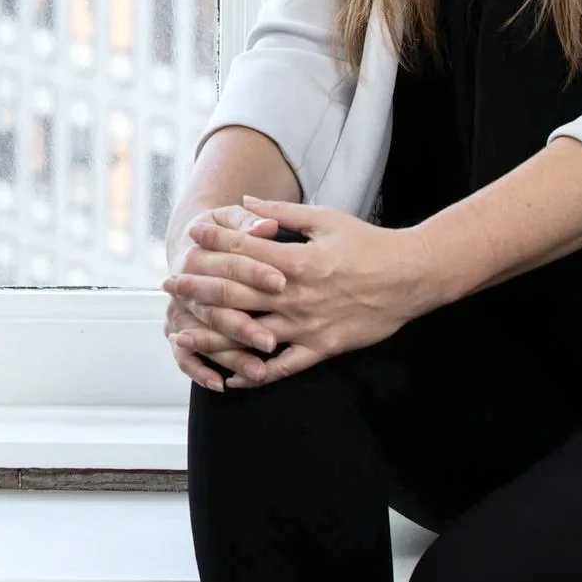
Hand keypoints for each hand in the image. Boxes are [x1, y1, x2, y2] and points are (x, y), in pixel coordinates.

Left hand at [162, 197, 445, 386]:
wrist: (411, 277)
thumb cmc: (368, 244)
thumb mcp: (324, 220)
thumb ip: (281, 214)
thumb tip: (247, 202)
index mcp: (296, 261)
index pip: (243, 252)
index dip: (212, 244)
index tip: (188, 239)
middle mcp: (296, 296)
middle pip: (236, 294)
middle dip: (198, 289)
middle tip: (169, 286)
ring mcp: (308, 325)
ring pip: (252, 334)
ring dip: (214, 337)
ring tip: (183, 336)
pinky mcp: (323, 348)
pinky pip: (284, 366)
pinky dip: (256, 374)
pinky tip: (232, 379)